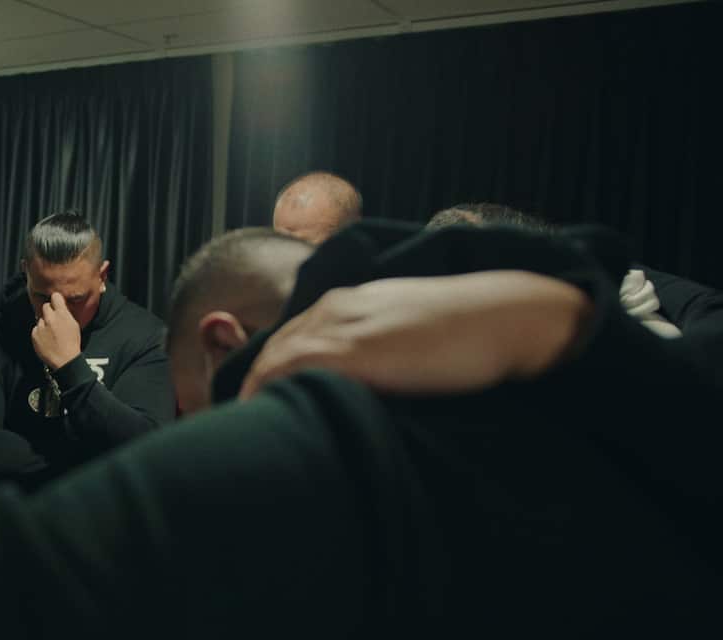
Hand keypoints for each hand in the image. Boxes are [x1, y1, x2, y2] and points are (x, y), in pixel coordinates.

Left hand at [31, 292, 82, 369]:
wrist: (64, 359)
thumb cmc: (72, 343)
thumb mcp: (74, 325)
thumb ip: (65, 313)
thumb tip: (60, 307)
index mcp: (62, 314)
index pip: (55, 296)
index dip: (55, 299)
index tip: (55, 302)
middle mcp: (50, 318)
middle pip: (45, 306)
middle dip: (49, 311)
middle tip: (53, 320)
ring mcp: (41, 327)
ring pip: (40, 319)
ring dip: (44, 323)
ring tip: (51, 333)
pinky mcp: (35, 335)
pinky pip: (36, 329)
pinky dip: (39, 332)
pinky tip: (46, 339)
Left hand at [239, 270, 591, 398]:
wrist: (503, 317)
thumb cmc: (465, 332)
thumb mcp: (406, 334)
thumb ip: (375, 352)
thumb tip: (362, 388)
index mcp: (344, 304)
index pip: (287, 340)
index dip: (270, 376)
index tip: (264, 408)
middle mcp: (331, 310)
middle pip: (271, 351)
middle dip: (254, 389)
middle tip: (249, 430)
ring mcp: (338, 327)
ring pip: (272, 361)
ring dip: (256, 396)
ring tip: (252, 435)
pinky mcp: (349, 350)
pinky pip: (287, 370)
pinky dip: (268, 394)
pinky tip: (267, 422)